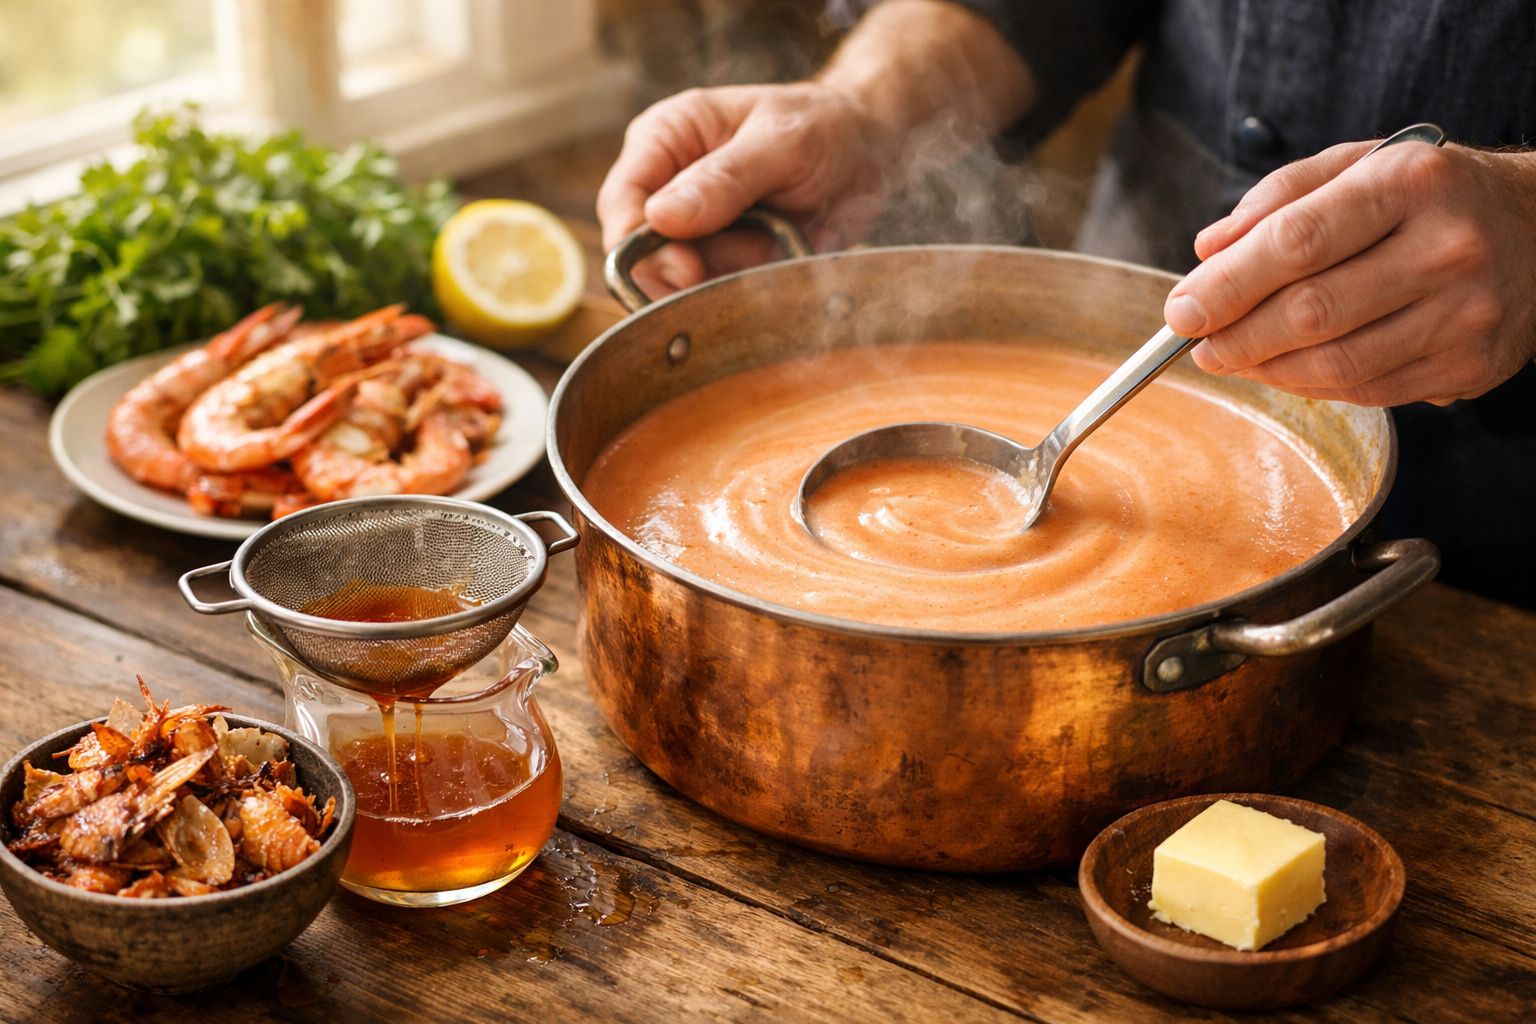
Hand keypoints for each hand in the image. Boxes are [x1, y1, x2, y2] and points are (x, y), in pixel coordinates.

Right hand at [596, 82, 891, 299]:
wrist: (869, 150)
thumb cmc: (824, 126)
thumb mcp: (782, 142)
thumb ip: (724, 179)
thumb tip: (660, 217)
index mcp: (664, 138)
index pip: (621, 203)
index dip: (639, 246)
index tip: (686, 268)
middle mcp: (667, 185)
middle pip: (640, 254)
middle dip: (687, 272)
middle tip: (743, 260)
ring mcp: (693, 228)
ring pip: (679, 283)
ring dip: (727, 277)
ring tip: (772, 240)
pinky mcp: (722, 259)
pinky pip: (715, 293)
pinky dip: (746, 287)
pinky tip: (776, 255)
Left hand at [1164, 140, 1535, 405]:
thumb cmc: (1428, 197)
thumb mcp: (1358, 165)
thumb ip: (1278, 198)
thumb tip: (1208, 250)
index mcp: (1410, 183)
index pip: (1296, 243)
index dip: (1227, 285)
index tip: (1182, 309)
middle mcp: (1446, 247)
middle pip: (1310, 312)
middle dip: (1236, 336)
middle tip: (1198, 342)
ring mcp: (1464, 313)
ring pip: (1334, 363)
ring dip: (1265, 368)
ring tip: (1232, 356)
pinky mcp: (1469, 364)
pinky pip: (1366, 391)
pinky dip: (1310, 385)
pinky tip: (1285, 369)